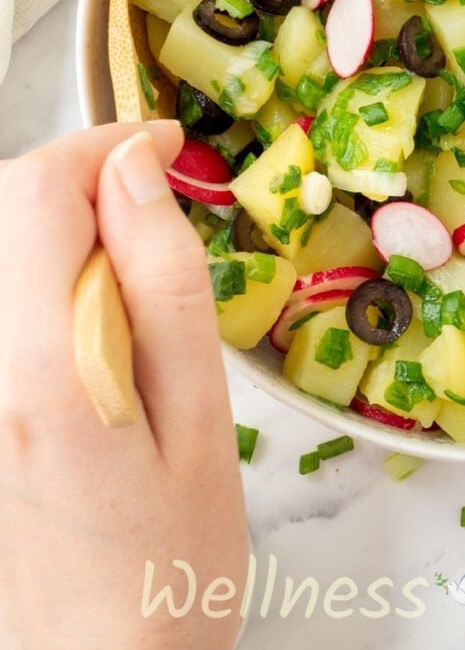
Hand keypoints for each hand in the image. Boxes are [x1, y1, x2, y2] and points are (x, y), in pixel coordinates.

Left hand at [0, 123, 246, 649]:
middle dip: (77, 181)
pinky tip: (77, 321)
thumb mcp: (201, 419)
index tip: (164, 149)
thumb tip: (135, 170)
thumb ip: (165, 284)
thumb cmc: (168, 563)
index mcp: (40, 371)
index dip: (105, 144)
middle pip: (0, 207)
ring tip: (119, 277)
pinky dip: (33, 280)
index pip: (38, 191)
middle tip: (152, 212)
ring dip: (54, 231)